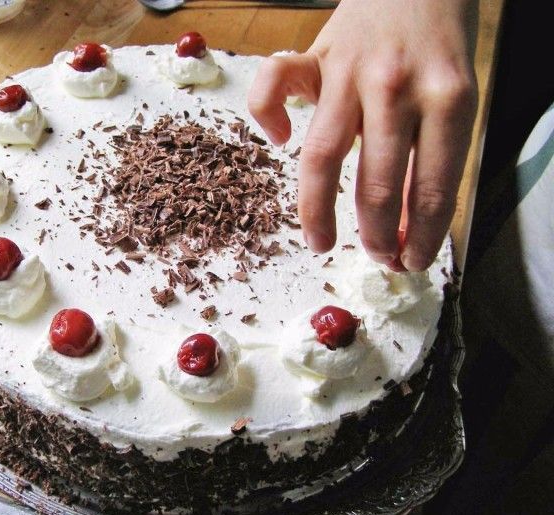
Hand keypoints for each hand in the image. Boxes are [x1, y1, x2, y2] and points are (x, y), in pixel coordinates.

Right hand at [248, 0, 477, 270]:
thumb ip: (432, 156)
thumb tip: (407, 228)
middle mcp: (395, 89)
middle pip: (377, 184)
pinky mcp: (314, 56)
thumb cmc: (440, 44)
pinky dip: (266, 114)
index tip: (410, 262)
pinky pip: (274, 86)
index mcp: (446, 99)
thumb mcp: (456, 97)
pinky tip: (278, 137)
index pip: (432, 189)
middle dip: (376, 235)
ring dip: (319, 212)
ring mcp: (349, 72)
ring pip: (323, 157)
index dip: (420, 237)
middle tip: (376, 258)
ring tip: (321, 243)